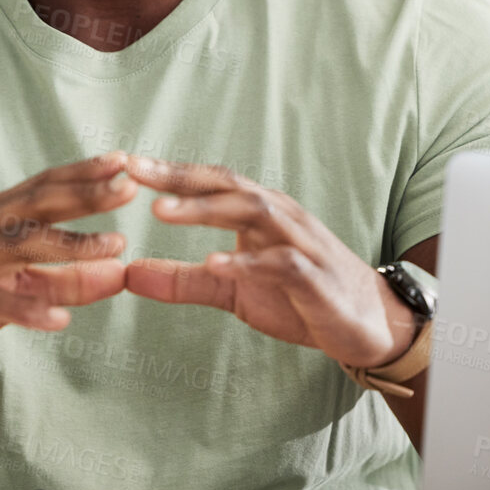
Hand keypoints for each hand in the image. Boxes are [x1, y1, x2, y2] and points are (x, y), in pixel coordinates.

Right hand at [0, 152, 140, 372]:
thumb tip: (123, 272)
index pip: (42, 188)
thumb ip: (65, 281)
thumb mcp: (12, 289)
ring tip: (113, 246)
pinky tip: (59, 320)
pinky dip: (24, 308)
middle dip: (84, 193)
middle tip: (129, 183)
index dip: (83, 174)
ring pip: (16, 246)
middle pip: (35, 205)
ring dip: (68, 244)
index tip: (126, 161)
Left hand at [121, 156, 416, 368]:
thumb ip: (182, 281)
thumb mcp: (230, 291)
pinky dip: (246, 262)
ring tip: (162, 211)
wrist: (365, 324)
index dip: (170, 172)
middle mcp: (278, 217)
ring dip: (205, 210)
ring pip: (251, 212)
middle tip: (133, 171)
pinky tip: (215, 264)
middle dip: (179, 177)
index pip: (210, 183)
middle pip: (227, 185)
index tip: (125, 164)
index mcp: (258, 213)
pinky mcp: (313, 278)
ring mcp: (298, 243)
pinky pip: (280, 263)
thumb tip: (128, 275)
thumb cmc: (298, 298)